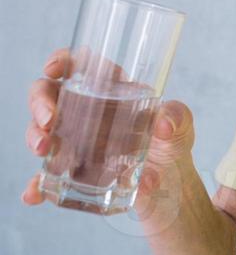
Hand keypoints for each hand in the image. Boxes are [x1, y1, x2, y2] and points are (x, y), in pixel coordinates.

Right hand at [22, 46, 193, 205]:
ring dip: (34, 136)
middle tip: (49, 120)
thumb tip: (163, 125)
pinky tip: (34, 193)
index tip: (53, 69)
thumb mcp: (182, 127)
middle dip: (40, 102)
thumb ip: (178, 118)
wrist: (172, 188)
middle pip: (50, 93)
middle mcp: (87, 111)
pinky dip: (36, 184)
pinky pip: (45, 176)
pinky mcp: (73, 172)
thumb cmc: (172, 146)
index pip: (81, 65)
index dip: (63, 60)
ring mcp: (75, 141)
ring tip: (44, 148)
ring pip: (41, 129)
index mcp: (111, 90)